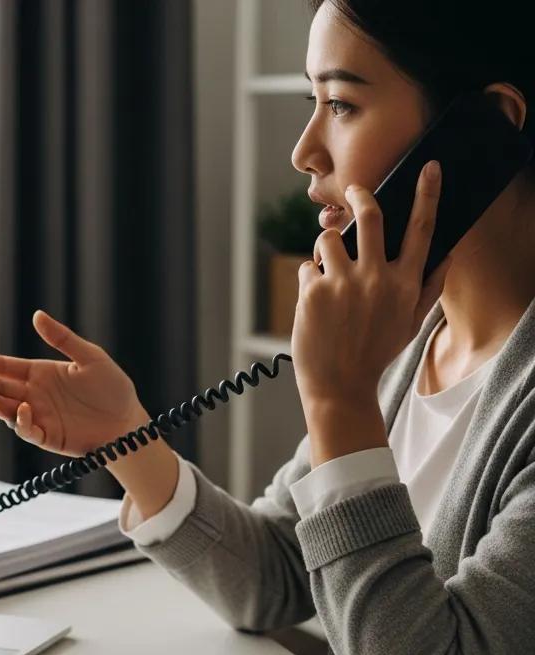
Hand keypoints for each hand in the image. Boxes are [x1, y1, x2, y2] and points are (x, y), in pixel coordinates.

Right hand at [0, 310, 146, 455]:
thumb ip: (62, 339)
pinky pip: (28, 430)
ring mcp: (39, 417)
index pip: (3, 366)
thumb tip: (36, 316)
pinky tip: (22, 409)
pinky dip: (21, 422)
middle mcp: (34, 395)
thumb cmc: (112, 388)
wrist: (128, 421)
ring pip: (6, 410)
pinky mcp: (48, 437)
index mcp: (40, 373)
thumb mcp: (90, 357)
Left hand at [292, 159, 452, 412]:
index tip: (429, 169)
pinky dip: (309, 279)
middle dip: (359, 195)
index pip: (421, 229)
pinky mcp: (314, 292)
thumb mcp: (410, 324)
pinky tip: (314, 303)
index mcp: (405, 283)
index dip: (427, 194)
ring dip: (325, 248)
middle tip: (353, 190)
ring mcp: (343, 284)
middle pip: (369, 216)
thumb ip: (429, 288)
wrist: (340, 386)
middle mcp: (376, 278)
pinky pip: (307, 268)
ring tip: (327, 270)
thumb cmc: (374, 354)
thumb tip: (447, 256)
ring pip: (328, 239)